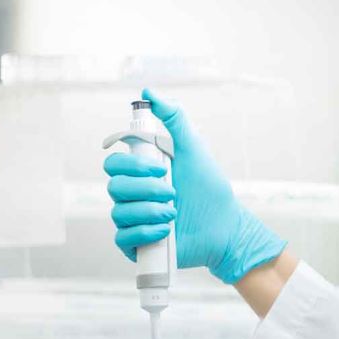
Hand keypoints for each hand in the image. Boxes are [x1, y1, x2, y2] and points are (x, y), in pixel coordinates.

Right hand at [105, 88, 286, 283]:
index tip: (162, 166)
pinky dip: (146, 232)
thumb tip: (150, 92)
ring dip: (150, 210)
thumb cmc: (209, 190)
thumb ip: (174, 119)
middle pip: (114, 186)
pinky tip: (166, 231)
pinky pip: (123, 238)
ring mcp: (132, 220)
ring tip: (174, 212)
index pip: (114, 162)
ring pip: (119, 211)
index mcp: (140, 172)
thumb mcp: (193, 149)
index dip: (133, 164)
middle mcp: (132, 195)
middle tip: (173, 192)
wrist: (225, 228)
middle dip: (146, 188)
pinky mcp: (136, 245)